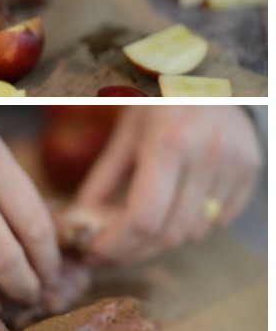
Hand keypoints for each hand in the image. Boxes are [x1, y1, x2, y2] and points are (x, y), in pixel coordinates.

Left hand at [76, 107, 261, 262]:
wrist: (209, 78)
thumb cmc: (159, 101)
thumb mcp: (125, 132)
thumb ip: (104, 177)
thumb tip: (80, 217)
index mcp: (168, 143)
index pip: (144, 217)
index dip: (117, 243)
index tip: (95, 250)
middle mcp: (206, 156)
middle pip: (169, 232)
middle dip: (134, 250)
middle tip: (110, 252)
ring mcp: (234, 165)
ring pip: (194, 232)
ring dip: (161, 241)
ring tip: (135, 232)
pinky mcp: (250, 171)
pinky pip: (219, 221)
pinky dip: (190, 227)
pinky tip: (170, 214)